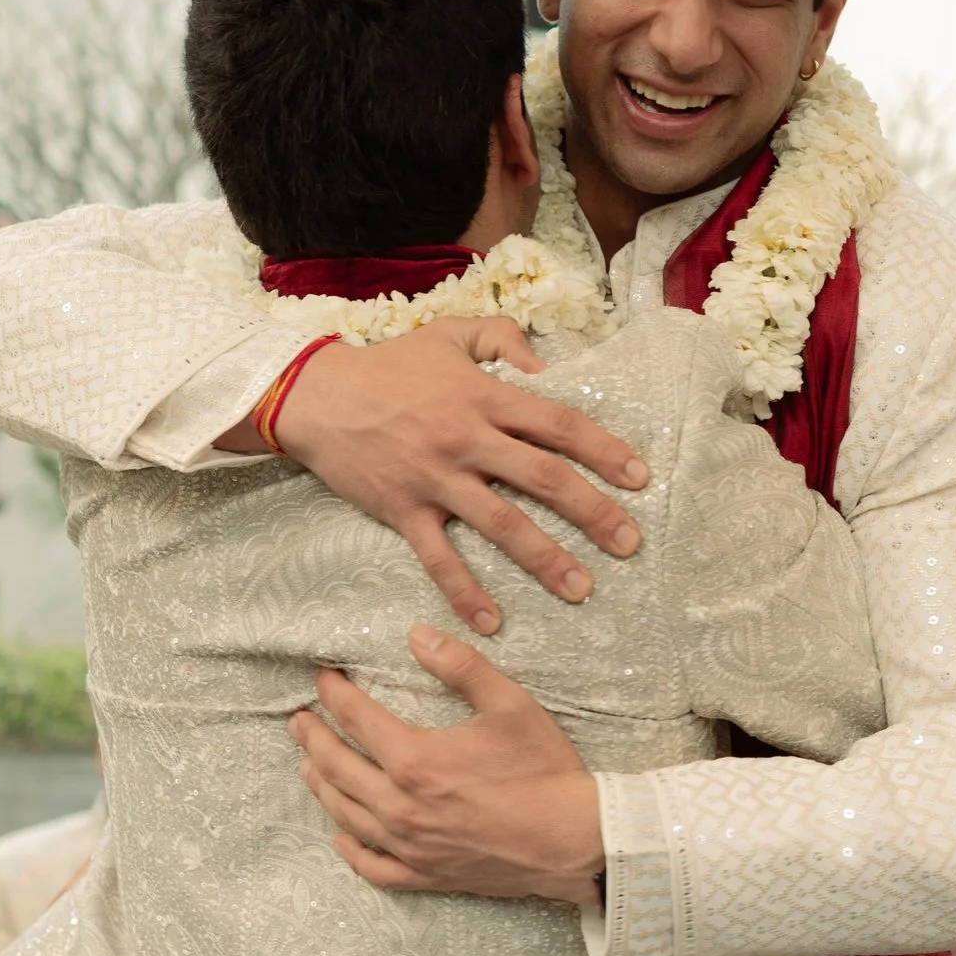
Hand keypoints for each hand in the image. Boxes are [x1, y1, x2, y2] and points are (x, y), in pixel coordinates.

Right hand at [228, 321, 648, 635]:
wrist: (316, 396)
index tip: (640, 478)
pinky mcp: (404, 510)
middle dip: (592, 512)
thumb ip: (502, 338)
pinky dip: (465, 592)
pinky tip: (493, 622)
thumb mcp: (449, 333)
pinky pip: (440, 558)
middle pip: (544, 478)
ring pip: (502, 524)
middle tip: (629, 543)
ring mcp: (436, 479)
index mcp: (485, 397)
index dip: (604, 450)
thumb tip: (544, 364)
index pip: (558, 423)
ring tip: (580, 589)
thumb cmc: (388, 365)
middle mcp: (467, 439)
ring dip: (545, 559)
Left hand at [291, 631, 604, 905]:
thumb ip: (460, 665)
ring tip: (308, 766)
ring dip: (320, 786)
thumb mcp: (509, 704)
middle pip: (335, 768)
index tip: (322, 678)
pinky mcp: (426, 875)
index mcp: (415, 760)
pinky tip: (340, 837)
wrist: (574, 840)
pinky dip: (350, 850)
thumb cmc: (544, 771)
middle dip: (311, 738)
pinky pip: (372, 867)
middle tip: (298, 720)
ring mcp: (410, 846)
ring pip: (345, 815)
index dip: (333, 693)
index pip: (355, 718)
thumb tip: (418, 635)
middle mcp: (400, 807)